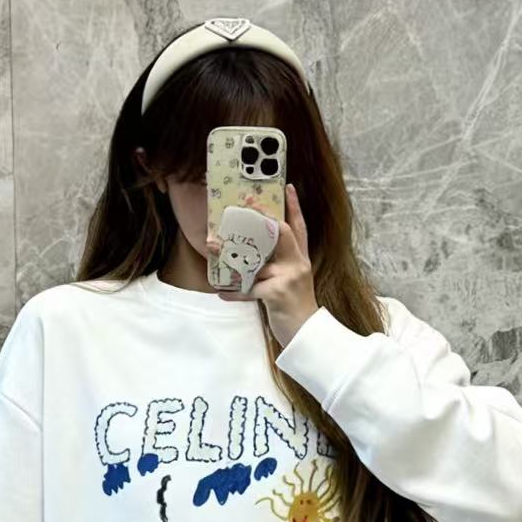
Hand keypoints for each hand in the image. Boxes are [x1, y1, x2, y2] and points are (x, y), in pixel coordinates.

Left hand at [208, 183, 318, 348]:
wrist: (307, 335)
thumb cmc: (296, 309)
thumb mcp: (292, 283)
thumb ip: (278, 267)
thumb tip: (251, 257)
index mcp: (301, 260)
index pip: (299, 228)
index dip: (294, 207)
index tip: (288, 187)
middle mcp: (297, 264)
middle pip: (280, 233)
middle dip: (260, 220)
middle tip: (242, 207)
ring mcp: (289, 277)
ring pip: (257, 260)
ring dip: (233, 258)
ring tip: (214, 250)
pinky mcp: (277, 293)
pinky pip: (249, 288)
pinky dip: (234, 292)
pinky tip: (222, 293)